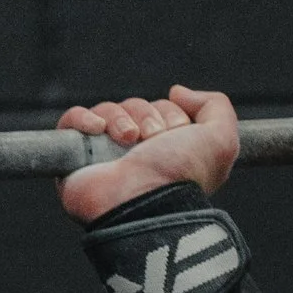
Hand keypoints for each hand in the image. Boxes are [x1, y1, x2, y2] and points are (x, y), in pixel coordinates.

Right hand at [54, 83, 240, 222]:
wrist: (146, 201)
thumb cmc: (182, 177)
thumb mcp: (221, 141)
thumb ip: (217, 106)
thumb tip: (178, 91)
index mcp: (167, 153)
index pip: (162, 111)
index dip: (172, 114)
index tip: (177, 133)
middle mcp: (136, 156)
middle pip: (135, 107)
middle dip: (147, 115)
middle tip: (153, 139)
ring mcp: (104, 158)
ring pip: (106, 111)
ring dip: (120, 118)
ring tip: (129, 139)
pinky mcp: (74, 160)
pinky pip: (71, 121)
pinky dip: (83, 118)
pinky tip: (98, 130)